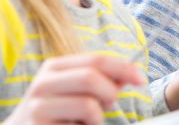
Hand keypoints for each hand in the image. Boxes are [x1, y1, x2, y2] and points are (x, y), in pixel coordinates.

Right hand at [4, 54, 143, 124]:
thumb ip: (103, 80)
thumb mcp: (75, 90)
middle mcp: (43, 84)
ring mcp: (37, 108)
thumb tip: (132, 74)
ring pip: (87, 106)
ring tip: (88, 121)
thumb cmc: (55, 111)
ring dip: (98, 118)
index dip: (124, 68)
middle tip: (110, 104)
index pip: (97, 60)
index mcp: (54, 67)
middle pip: (91, 78)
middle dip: (110, 92)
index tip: (141, 79)